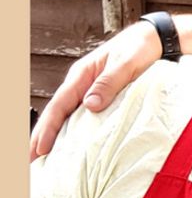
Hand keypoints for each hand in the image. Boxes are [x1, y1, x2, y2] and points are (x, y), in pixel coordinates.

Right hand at [29, 20, 160, 159]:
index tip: (40, 147)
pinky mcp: (101, 94)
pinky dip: (72, 129)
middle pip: (56, 112)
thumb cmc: (140, 47)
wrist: (153, 39)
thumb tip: (90, 105)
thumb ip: (109, 82)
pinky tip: (71, 144)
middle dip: (42, 135)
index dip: (49, 127)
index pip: (60, 104)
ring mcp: (89, 89)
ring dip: (55, 134)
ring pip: (67, 115)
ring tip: (44, 156)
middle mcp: (81, 83)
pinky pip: (81, 114)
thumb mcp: (126, 63)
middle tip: (30, 158)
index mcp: (82, 74)